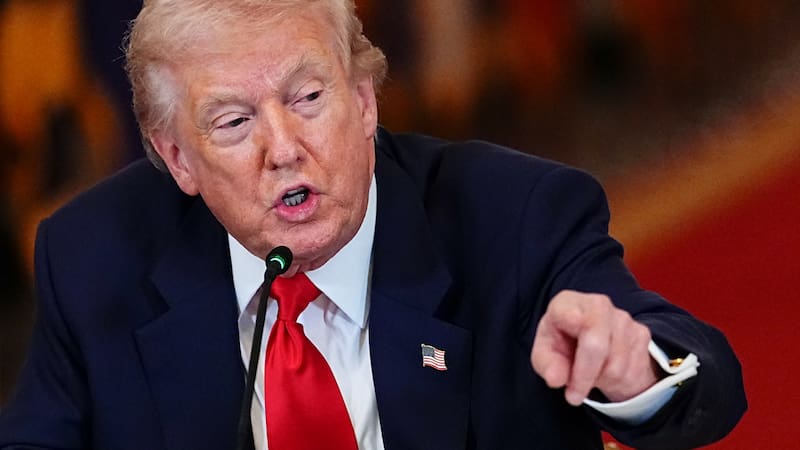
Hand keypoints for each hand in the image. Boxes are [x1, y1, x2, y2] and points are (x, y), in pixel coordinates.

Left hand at [531, 290, 658, 405]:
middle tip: (574, 396)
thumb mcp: (545, 355)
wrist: (586, 338)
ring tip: (589, 372)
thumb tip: (556, 378)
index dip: (577, 365)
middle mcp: (598, 304)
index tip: (569, 389)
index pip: (577, 327)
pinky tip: (604, 370)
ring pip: (617, 365)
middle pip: (599, 346)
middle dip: (587, 377)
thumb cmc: (561, 343)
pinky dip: (617, 380)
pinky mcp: (641, 332)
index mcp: (568, 303)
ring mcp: (623, 318)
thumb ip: (547, 365)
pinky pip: (632, 369)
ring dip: (601, 379)